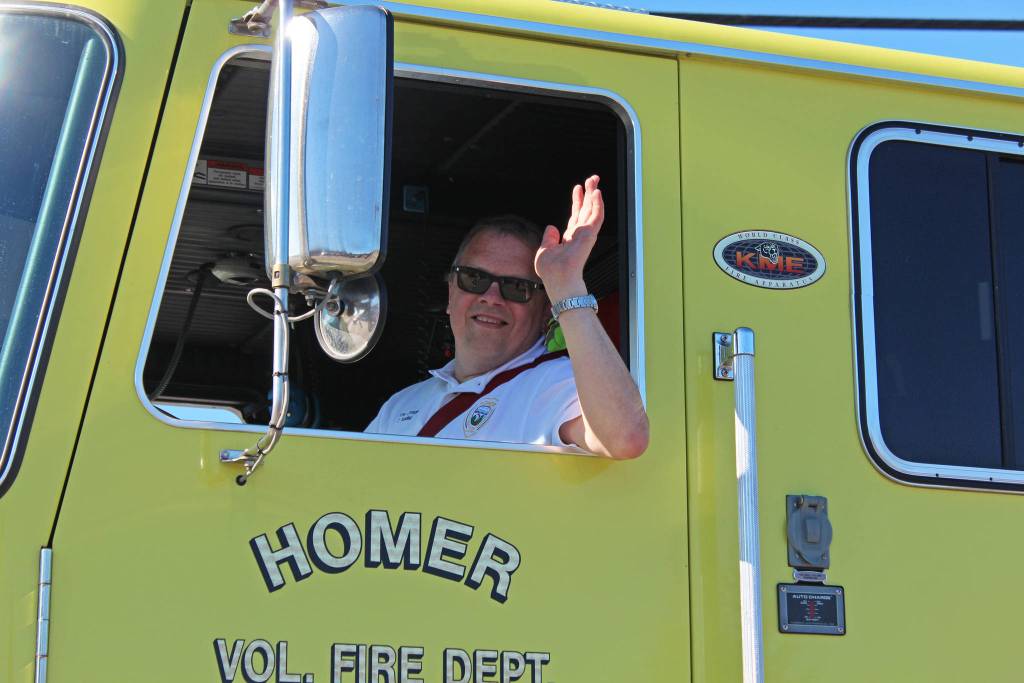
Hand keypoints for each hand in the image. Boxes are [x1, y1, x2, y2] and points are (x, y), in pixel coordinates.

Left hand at [535, 175, 603, 300]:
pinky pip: (596, 217)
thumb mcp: (544, 251)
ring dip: (594, 195)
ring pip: (592, 210)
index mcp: (569, 238)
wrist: (558, 281)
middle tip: (593, 179)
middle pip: (586, 209)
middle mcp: (579, 234)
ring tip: (595, 181)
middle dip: (589, 193)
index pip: (576, 216)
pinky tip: (597, 193)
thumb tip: (551, 227)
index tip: (578, 188)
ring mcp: (585, 234)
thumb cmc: (552, 273)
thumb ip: (548, 239)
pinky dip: (598, 205)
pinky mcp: (589, 235)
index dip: (577, 201)